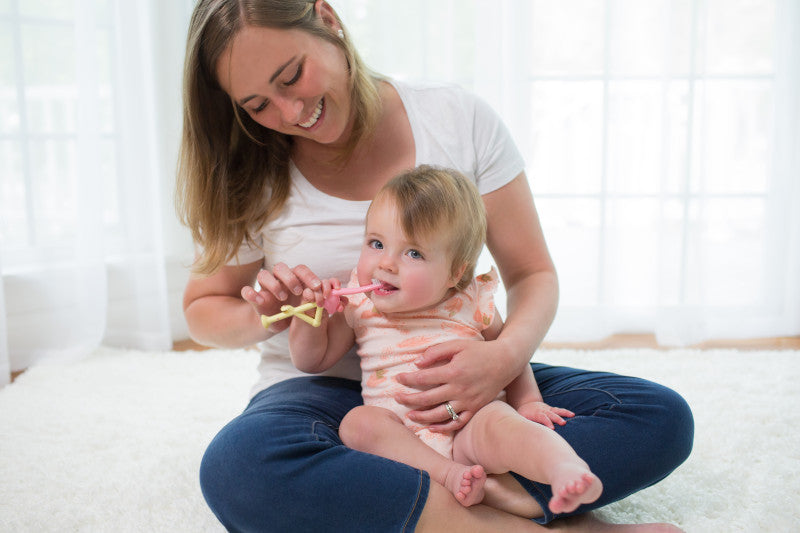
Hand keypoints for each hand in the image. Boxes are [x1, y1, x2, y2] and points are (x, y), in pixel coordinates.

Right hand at [240, 263, 321, 332]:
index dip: (309, 276)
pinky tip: (261, 301)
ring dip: (274, 285)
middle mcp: (277, 279)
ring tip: (283, 298)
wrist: (277, 323)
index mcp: (293, 278)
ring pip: (263, 275)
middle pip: (280, 267)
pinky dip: (252, 294)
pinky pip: (246, 291)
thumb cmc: (295, 312)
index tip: (317, 287)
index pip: (300, 269)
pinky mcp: (253, 298)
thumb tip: (320, 299)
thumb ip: (312, 302)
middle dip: (291, 278)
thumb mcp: (306, 309)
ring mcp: (264, 287)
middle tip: (299, 291)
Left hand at [393, 338, 518, 431]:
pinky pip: (457, 423)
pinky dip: (443, 427)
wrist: (506, 361)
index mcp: (453, 371)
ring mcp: (468, 402)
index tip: (398, 379)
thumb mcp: (457, 345)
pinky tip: (432, 427)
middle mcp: (459, 389)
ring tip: (410, 416)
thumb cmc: (479, 351)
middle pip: (428, 399)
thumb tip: (417, 363)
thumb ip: (436, 352)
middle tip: (397, 398)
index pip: (424, 378)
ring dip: (422, 417)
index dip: (408, 379)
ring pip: (440, 415)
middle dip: (409, 400)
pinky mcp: (475, 409)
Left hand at [516, 400, 573, 429]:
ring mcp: (547, 409)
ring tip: (572, 415)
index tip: (552, 429)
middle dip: (557, 419)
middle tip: (563, 423)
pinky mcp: (551, 409)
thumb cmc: (523, 417)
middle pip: (550, 414)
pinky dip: (565, 412)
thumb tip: (526, 435)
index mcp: (535, 414)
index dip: (547, 422)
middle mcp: (542, 410)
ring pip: (556, 410)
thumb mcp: (522, 420)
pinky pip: (559, 410)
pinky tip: (573, 415)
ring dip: (564, 413)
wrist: (526, 406)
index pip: (542, 418)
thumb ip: (525, 425)